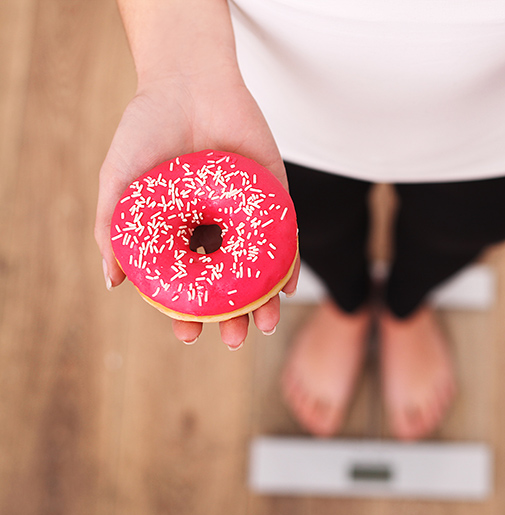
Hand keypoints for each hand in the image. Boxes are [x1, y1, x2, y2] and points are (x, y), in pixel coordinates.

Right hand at [94, 70, 298, 348]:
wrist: (188, 81)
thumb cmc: (147, 130)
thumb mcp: (120, 181)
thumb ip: (113, 229)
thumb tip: (113, 282)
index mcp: (179, 231)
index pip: (187, 283)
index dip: (187, 312)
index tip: (188, 335)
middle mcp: (214, 228)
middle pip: (227, 283)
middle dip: (231, 316)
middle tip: (233, 339)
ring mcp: (246, 215)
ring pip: (258, 268)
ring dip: (262, 300)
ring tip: (262, 325)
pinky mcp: (274, 196)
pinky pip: (285, 236)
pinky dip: (288, 263)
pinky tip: (286, 288)